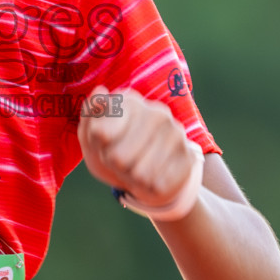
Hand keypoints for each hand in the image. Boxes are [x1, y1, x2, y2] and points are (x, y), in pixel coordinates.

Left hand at [77, 84, 202, 217]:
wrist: (142, 176)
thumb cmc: (112, 151)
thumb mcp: (91, 135)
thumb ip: (91, 114)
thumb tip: (100, 91)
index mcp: (129, 101)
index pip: (102, 134)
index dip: (100, 147)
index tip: (105, 143)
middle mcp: (156, 112)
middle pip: (119, 158)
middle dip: (115, 165)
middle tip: (121, 160)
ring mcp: (176, 133)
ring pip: (140, 174)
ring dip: (132, 179)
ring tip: (136, 169)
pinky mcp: (189, 157)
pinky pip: (159, 185)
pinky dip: (150, 189)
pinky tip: (153, 177)